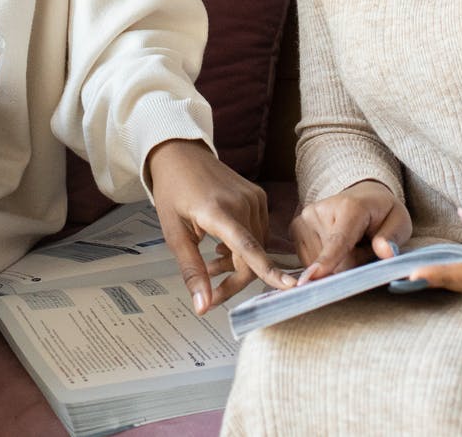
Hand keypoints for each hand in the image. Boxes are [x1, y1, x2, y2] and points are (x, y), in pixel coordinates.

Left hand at [144, 139, 293, 312]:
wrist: (181, 155)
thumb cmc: (173, 192)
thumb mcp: (174, 234)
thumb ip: (192, 271)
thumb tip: (202, 306)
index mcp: (217, 211)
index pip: (247, 246)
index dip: (267, 270)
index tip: (288, 287)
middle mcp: (242, 202)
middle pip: (251, 257)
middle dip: (234, 281)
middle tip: (211, 295)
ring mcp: (254, 198)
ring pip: (256, 248)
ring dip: (237, 264)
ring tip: (211, 264)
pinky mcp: (259, 197)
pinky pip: (257, 233)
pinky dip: (243, 247)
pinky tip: (223, 246)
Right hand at [291, 180, 411, 281]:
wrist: (363, 196)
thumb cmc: (382, 213)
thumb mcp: (399, 222)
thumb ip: (392, 238)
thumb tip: (385, 252)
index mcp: (350, 208)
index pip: (338, 241)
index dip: (327, 261)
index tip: (312, 278)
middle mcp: (321, 210)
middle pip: (333, 261)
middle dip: (350, 264)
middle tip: (362, 247)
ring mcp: (305, 218)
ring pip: (318, 263)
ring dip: (336, 263)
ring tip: (349, 245)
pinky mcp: (296, 227)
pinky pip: (308, 260)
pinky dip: (324, 261)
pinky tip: (334, 247)